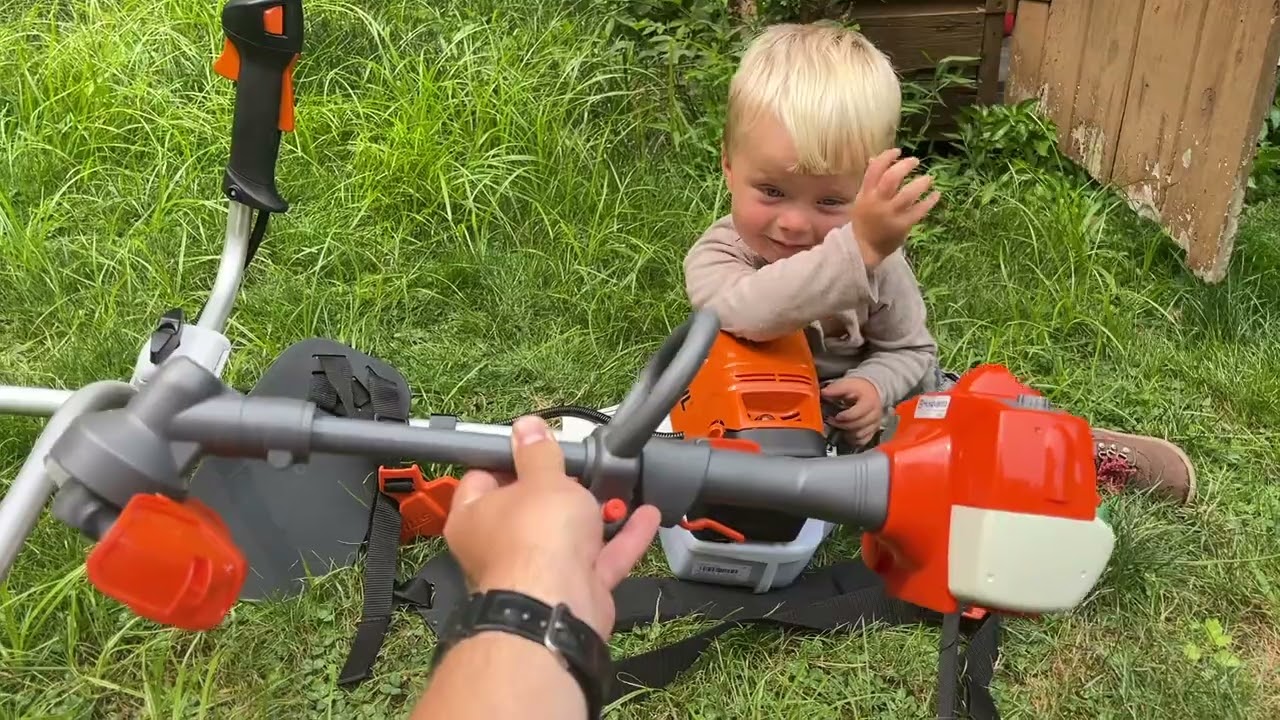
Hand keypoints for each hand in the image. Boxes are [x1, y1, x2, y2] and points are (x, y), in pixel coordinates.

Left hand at [443, 416, 660, 639]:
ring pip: (568, 536)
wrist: (558, 604)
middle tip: (581, 464)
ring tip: (618, 485)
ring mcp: (537, 571)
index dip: (510, 457)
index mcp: (474, 516)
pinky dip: (623, 538)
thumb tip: (527, 427)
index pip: (483, 477)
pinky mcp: (571, 589)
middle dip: (560, 488)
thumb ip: (538, 452)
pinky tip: (645, 516)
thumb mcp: (542, 478)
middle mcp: (500, 546)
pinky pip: (600, 558)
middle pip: (530, 508)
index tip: (535, 443)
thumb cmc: (535, 538)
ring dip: (595, 513)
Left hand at [821, 377, 882, 446]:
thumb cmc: (858, 389)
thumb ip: (835, 389)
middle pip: (857, 426)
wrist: (870, 391)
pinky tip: (846, 432)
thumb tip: (824, 393)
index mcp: (869, 402)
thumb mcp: (847, 384)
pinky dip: (853, 439)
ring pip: (859, 435)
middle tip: (832, 420)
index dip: (843, 417)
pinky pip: (862, 441)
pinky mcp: (873, 431)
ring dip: (846, 432)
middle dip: (841, 425)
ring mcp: (874, 424)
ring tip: (838, 426)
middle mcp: (874, 414)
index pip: (855, 414)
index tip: (835, 416)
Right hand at [851, 148, 940, 268]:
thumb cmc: (864, 222)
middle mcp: (877, 202)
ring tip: (929, 179)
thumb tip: (876, 158)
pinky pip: (918, 211)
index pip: (874, 169)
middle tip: (916, 161)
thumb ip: (870, 181)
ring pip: (907, 194)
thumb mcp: (862, 199)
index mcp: (865, 194)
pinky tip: (936, 195)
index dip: (887, 157)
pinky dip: (929, 201)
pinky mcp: (901, 226)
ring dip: (921, 183)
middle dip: (905, 166)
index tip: (898, 151)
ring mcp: (890, 214)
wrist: (863, 250)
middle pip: (891, 178)